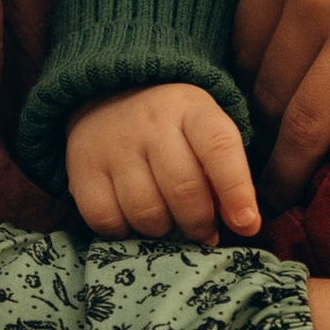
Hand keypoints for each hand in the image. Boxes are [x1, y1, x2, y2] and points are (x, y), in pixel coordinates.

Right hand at [65, 84, 261, 245]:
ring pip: (146, 211)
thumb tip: (243, 224)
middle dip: (199, 224)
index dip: (237, 191)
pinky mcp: (81, 169)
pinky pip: (107, 220)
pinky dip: (125, 233)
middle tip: (203, 232)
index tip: (247, 224)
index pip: (219, 148)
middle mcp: (151, 122)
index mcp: (191, 108)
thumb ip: (226, 172)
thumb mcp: (205, 131)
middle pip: (183, 189)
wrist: (109, 97)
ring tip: (168, 222)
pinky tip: (134, 221)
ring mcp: (113, 145)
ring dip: (164, 231)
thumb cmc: (173, 127)